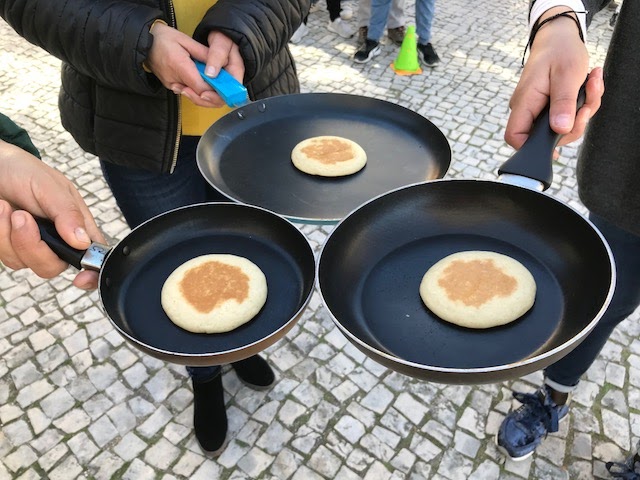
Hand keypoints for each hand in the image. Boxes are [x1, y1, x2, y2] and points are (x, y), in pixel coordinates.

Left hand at [0, 140, 104, 288]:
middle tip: (22, 217)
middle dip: (33, 247)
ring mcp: (31, 247)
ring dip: (10, 236)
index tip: (81, 278)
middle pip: (52, 267)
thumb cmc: (25, 172)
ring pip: (23, 263)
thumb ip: (68, 214)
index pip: (94, 257)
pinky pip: (4, 256)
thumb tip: (83, 242)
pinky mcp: (8, 247)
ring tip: (6, 207)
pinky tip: (0, 212)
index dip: (93, 274)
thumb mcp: (51, 187)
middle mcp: (57, 242)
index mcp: (78, 228)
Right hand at [146, 22, 223, 106]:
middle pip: (199, 97)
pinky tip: (206, 86)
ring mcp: (172, 86)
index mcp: (179, 67)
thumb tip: (221, 64)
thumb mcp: (186, 40)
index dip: (215, 92)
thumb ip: (204, 54)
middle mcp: (175, 80)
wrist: (143, 42)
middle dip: (214, 98)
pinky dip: (199, 92)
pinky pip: (188, 93)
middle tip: (226, 93)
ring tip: (218, 88)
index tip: (226, 88)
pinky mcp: (171, 87)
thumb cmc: (163, 38)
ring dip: (208, 97)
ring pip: (194, 98)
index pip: (201, 88)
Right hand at [505, 9, 603, 153]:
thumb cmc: (559, 51)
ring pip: (560, 128)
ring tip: (591, 86)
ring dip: (582, 112)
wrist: (558, 37)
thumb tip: (560, 130)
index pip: (515, 136)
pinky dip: (582, 105)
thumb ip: (562, 104)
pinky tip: (588, 86)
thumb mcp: (566, 75)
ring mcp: (537, 110)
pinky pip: (566, 118)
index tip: (557, 141)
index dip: (532, 147)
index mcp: (525, 102)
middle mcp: (527, 109)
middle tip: (587, 103)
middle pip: (544, 137)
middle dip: (574, 125)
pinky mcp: (549, 108)